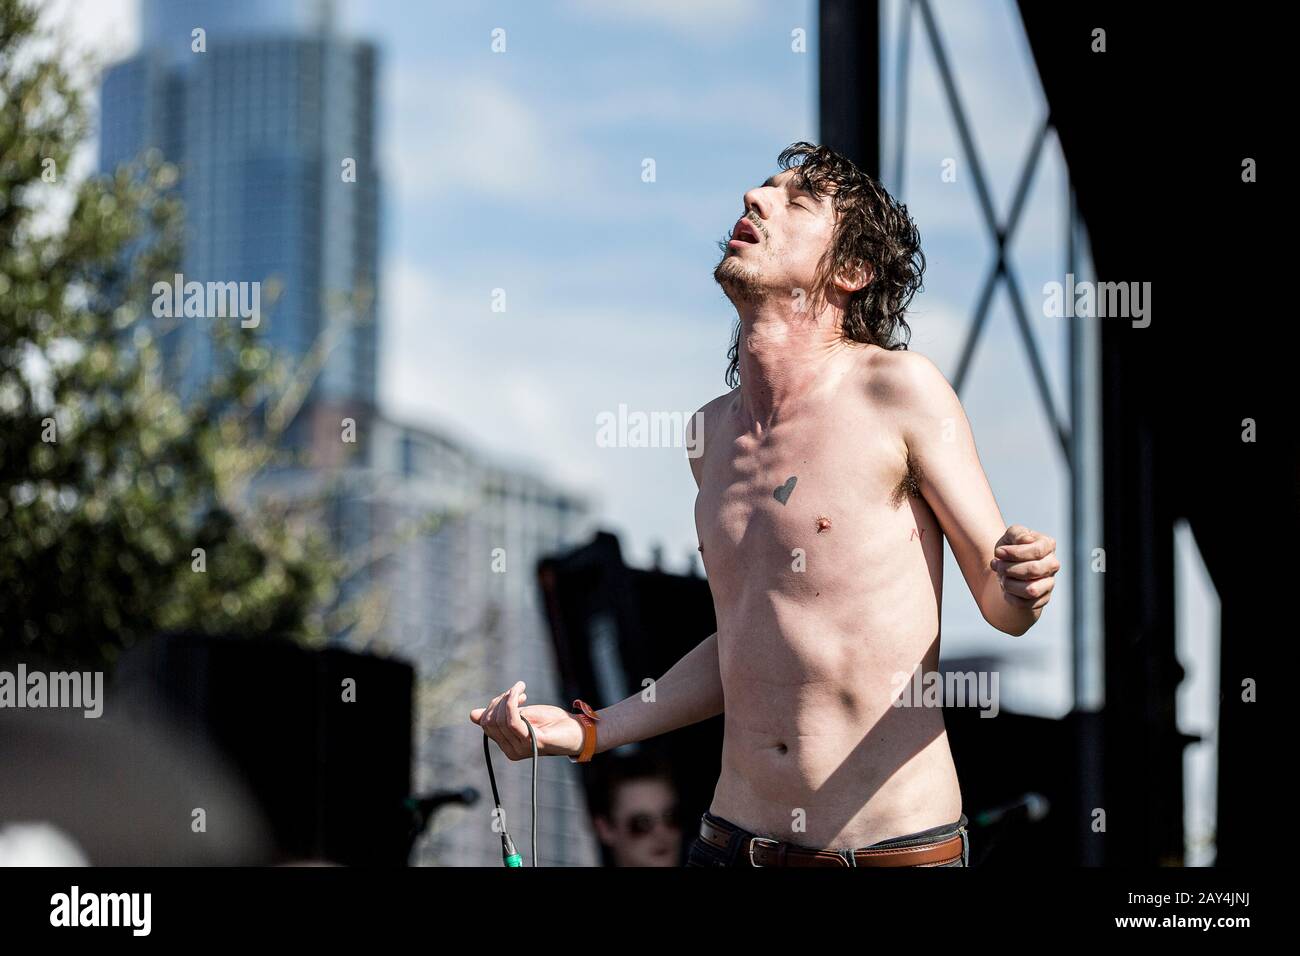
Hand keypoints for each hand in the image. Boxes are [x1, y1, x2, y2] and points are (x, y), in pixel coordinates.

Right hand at [470, 681, 585, 759]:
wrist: (578, 730)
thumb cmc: (552, 723)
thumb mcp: (523, 715)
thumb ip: (501, 715)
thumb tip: (472, 714)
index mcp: (507, 745)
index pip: (487, 723)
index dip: (494, 705)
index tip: (511, 694)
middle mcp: (510, 750)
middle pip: (491, 721)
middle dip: (500, 700)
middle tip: (517, 692)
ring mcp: (521, 748)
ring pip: (501, 719)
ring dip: (508, 697)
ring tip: (520, 690)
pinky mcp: (532, 742)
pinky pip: (513, 721)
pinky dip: (512, 702)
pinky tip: (522, 691)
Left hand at [990, 525, 1058, 609]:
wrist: (1007, 566)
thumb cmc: (1011, 548)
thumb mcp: (1010, 535)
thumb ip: (1017, 533)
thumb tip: (1026, 540)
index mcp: (1048, 545)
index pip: (1036, 551)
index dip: (1014, 553)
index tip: (998, 552)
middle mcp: (1052, 564)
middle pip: (1033, 570)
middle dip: (1009, 568)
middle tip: (997, 565)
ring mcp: (1049, 583)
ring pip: (1031, 590)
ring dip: (1009, 584)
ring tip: (1001, 577)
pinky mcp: (1042, 599)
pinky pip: (1024, 604)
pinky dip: (1009, 596)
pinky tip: (1005, 588)